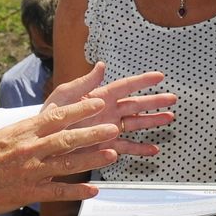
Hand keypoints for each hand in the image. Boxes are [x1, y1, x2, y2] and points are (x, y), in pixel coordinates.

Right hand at [0, 99, 120, 215]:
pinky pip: (58, 192)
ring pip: (66, 164)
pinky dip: (77, 192)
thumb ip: (33, 126)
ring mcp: (30, 171)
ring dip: (91, 160)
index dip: (79, 110)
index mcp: (24, 132)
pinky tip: (93, 190)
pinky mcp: (29, 192)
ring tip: (111, 154)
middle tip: (112, 128)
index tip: (98, 103)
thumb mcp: (8, 134)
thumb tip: (55, 114)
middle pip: (66, 139)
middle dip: (92, 133)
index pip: (56, 116)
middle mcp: (29, 149)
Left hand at [43, 63, 175, 157]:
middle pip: (136, 104)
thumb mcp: (63, 96)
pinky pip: (127, 146)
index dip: (142, 81)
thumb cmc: (49, 117)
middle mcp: (107, 111)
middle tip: (172, 98)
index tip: (159, 76)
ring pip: (136, 123)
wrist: (43, 143)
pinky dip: (140, 148)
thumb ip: (83, 82)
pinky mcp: (106, 145)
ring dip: (152, 121)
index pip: (125, 86)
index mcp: (99, 96)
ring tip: (169, 118)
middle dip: (155, 101)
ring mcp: (108, 128)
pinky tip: (153, 149)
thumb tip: (100, 66)